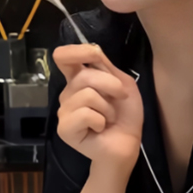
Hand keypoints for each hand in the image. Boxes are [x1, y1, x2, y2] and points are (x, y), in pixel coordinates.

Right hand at [53, 44, 143, 164]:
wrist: (128, 144)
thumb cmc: (125, 115)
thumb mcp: (123, 83)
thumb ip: (105, 66)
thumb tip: (92, 49)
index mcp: (79, 79)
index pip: (64, 56)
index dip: (77, 50)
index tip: (96, 55)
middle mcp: (68, 93)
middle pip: (83, 75)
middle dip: (110, 85)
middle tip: (119, 99)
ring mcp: (64, 111)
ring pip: (87, 95)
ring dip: (107, 107)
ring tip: (108, 118)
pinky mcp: (64, 129)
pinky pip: (84, 114)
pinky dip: (100, 120)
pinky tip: (100, 129)